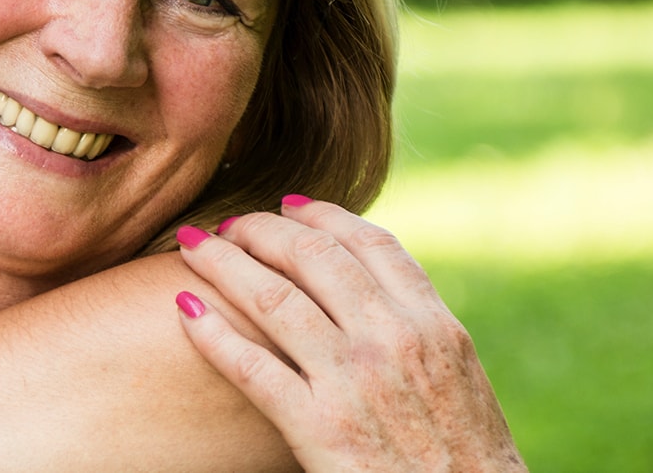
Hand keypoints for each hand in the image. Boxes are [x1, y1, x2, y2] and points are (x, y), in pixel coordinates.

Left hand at [172, 195, 525, 472]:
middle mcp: (394, 340)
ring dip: (224, 264)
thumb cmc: (467, 457)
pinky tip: (185, 311)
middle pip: (314, 258)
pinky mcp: (320, 428)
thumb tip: (377, 296)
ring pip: (274, 299)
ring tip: (194, 248)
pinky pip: (252, 368)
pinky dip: (213, 334)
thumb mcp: (457, 376)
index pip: (371, 245)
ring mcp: (354, 381)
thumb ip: (417, 331)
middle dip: (262, 230)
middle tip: (230, 224)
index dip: (322, 216)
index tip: (287, 205)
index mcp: (434, 325)